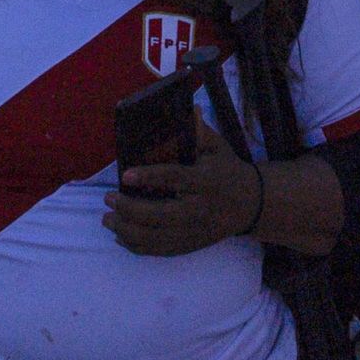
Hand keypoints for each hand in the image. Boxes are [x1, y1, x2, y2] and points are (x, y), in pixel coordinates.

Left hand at [105, 120, 261, 256]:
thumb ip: (200, 131)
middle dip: (131, 210)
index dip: (149, 177)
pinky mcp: (192, 246)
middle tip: (108, 198)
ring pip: (158, 239)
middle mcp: (200, 210)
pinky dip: (139, 247)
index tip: (125, 175)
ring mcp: (196, 233)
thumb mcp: (218, 147)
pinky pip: (162, 251)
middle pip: (162, 216)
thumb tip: (188, 108)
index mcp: (206, 181)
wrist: (252, 206)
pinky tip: (121, 236)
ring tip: (107, 219)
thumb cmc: (228, 170)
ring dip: (128, 231)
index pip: (175, 179)